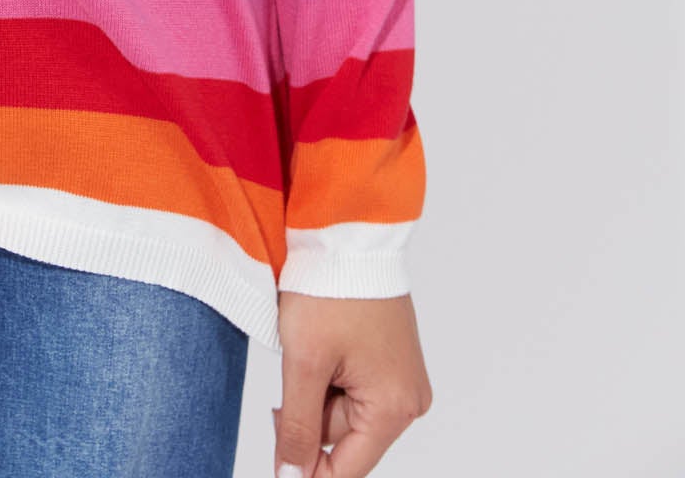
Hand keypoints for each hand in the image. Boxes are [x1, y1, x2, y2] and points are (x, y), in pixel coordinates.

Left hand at [272, 292, 432, 475]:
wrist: (347, 234)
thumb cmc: (330, 289)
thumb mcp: (305, 362)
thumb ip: (298, 428)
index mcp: (394, 407)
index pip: (347, 468)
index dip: (306, 469)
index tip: (279, 458)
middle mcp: (409, 399)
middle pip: (343, 438)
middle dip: (309, 412)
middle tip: (295, 367)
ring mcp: (403, 379)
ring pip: (344, 412)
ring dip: (318, 389)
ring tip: (312, 345)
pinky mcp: (393, 361)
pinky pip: (355, 388)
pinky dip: (330, 374)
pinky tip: (324, 343)